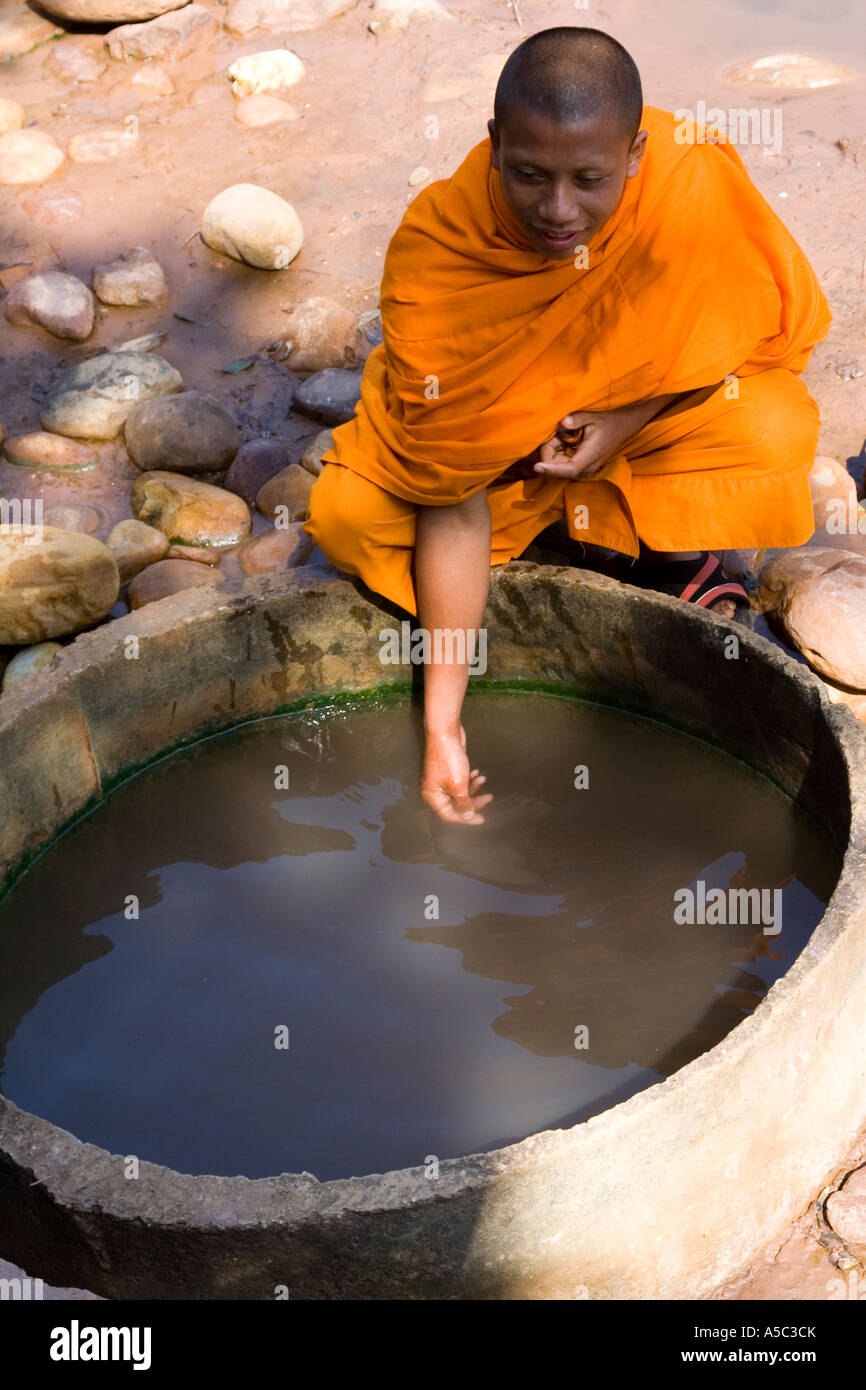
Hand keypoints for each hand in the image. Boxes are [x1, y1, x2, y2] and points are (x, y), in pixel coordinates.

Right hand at [421, 725, 491, 824]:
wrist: (445, 732)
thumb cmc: (448, 757)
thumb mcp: (458, 785)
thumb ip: (463, 803)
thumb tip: (468, 817)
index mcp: (433, 796)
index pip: (450, 815)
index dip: (466, 819)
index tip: (482, 818)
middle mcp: (435, 789)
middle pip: (456, 803)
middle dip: (473, 801)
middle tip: (488, 798)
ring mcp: (441, 779)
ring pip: (460, 791)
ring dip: (473, 787)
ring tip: (482, 779)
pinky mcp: (448, 770)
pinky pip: (460, 780)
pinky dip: (469, 779)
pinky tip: (476, 773)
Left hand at [534, 401, 661, 479]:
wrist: (624, 427)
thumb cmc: (609, 422)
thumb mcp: (594, 416)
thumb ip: (578, 419)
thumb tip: (563, 423)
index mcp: (590, 456)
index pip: (568, 469)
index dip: (551, 469)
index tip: (537, 466)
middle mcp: (586, 467)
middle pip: (558, 466)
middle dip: (551, 450)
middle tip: (559, 431)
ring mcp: (583, 468)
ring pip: (559, 464)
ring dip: (556, 449)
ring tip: (567, 433)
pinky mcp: (581, 465)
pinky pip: (563, 461)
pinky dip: (560, 450)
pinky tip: (568, 437)